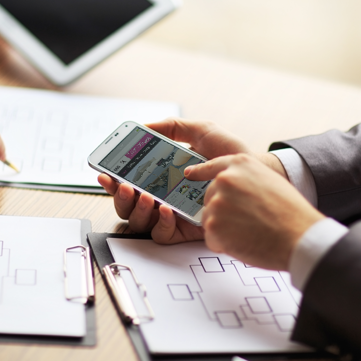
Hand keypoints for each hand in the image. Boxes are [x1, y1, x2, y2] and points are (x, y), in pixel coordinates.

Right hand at [99, 118, 287, 243]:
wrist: (255, 175)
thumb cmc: (231, 155)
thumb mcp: (202, 132)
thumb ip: (175, 126)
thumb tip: (145, 126)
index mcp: (162, 176)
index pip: (129, 181)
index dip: (112, 180)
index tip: (105, 173)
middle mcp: (163, 197)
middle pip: (128, 204)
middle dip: (119, 196)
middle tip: (125, 185)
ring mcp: (173, 215)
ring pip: (139, 221)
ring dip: (136, 208)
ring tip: (145, 194)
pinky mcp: (185, 231)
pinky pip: (160, 235)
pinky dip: (158, 223)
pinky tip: (165, 209)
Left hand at [185, 154, 324, 269]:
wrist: (298, 235)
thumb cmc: (290, 213)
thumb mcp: (270, 180)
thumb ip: (246, 179)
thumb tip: (231, 188)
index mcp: (240, 164)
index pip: (213, 166)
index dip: (201, 172)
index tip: (190, 174)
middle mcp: (225, 179)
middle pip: (210, 198)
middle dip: (223, 212)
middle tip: (248, 222)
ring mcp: (217, 202)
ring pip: (210, 219)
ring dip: (225, 230)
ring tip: (250, 232)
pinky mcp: (212, 225)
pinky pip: (211, 239)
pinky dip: (224, 245)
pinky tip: (245, 243)